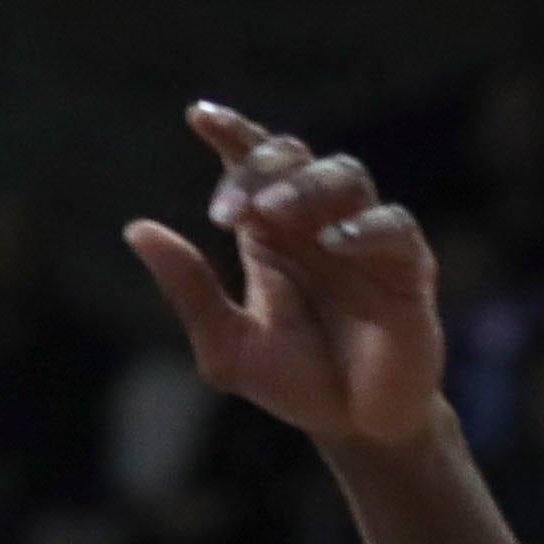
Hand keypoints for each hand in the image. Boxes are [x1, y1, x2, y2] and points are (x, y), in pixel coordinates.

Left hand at [124, 101, 445, 451]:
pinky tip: (332, 243)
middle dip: (260, 171)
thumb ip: (190, 290)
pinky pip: (394, 229)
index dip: (233, 134)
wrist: (352, 427)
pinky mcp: (408, 268)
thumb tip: (136, 230)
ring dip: (306, 186)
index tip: (199, 116)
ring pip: (346, 177)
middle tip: (226, 209)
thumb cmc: (295, 381)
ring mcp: (366, 241)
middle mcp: (318, 225)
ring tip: (272, 210)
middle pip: (297, 160)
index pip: (254, 166)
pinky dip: (364, 228)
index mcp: (271, 235)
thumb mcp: (227, 346)